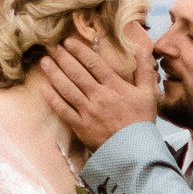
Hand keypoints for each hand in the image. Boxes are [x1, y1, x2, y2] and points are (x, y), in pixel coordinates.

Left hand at [39, 32, 158, 149]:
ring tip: (44, 62)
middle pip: (77, 73)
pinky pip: (63, 110)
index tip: (68, 41)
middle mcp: (99, 96)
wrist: (135, 151)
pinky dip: (53, 99)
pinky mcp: (81, 126)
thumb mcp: (148, 94)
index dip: (79, 51)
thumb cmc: (142, 122)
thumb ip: (144, 70)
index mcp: (115, 87)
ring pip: (67, 88)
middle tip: (52, 47)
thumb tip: (144, 49)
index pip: (94, 63)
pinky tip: (44, 88)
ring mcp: (88, 112)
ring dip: (54, 74)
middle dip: (63, 58)